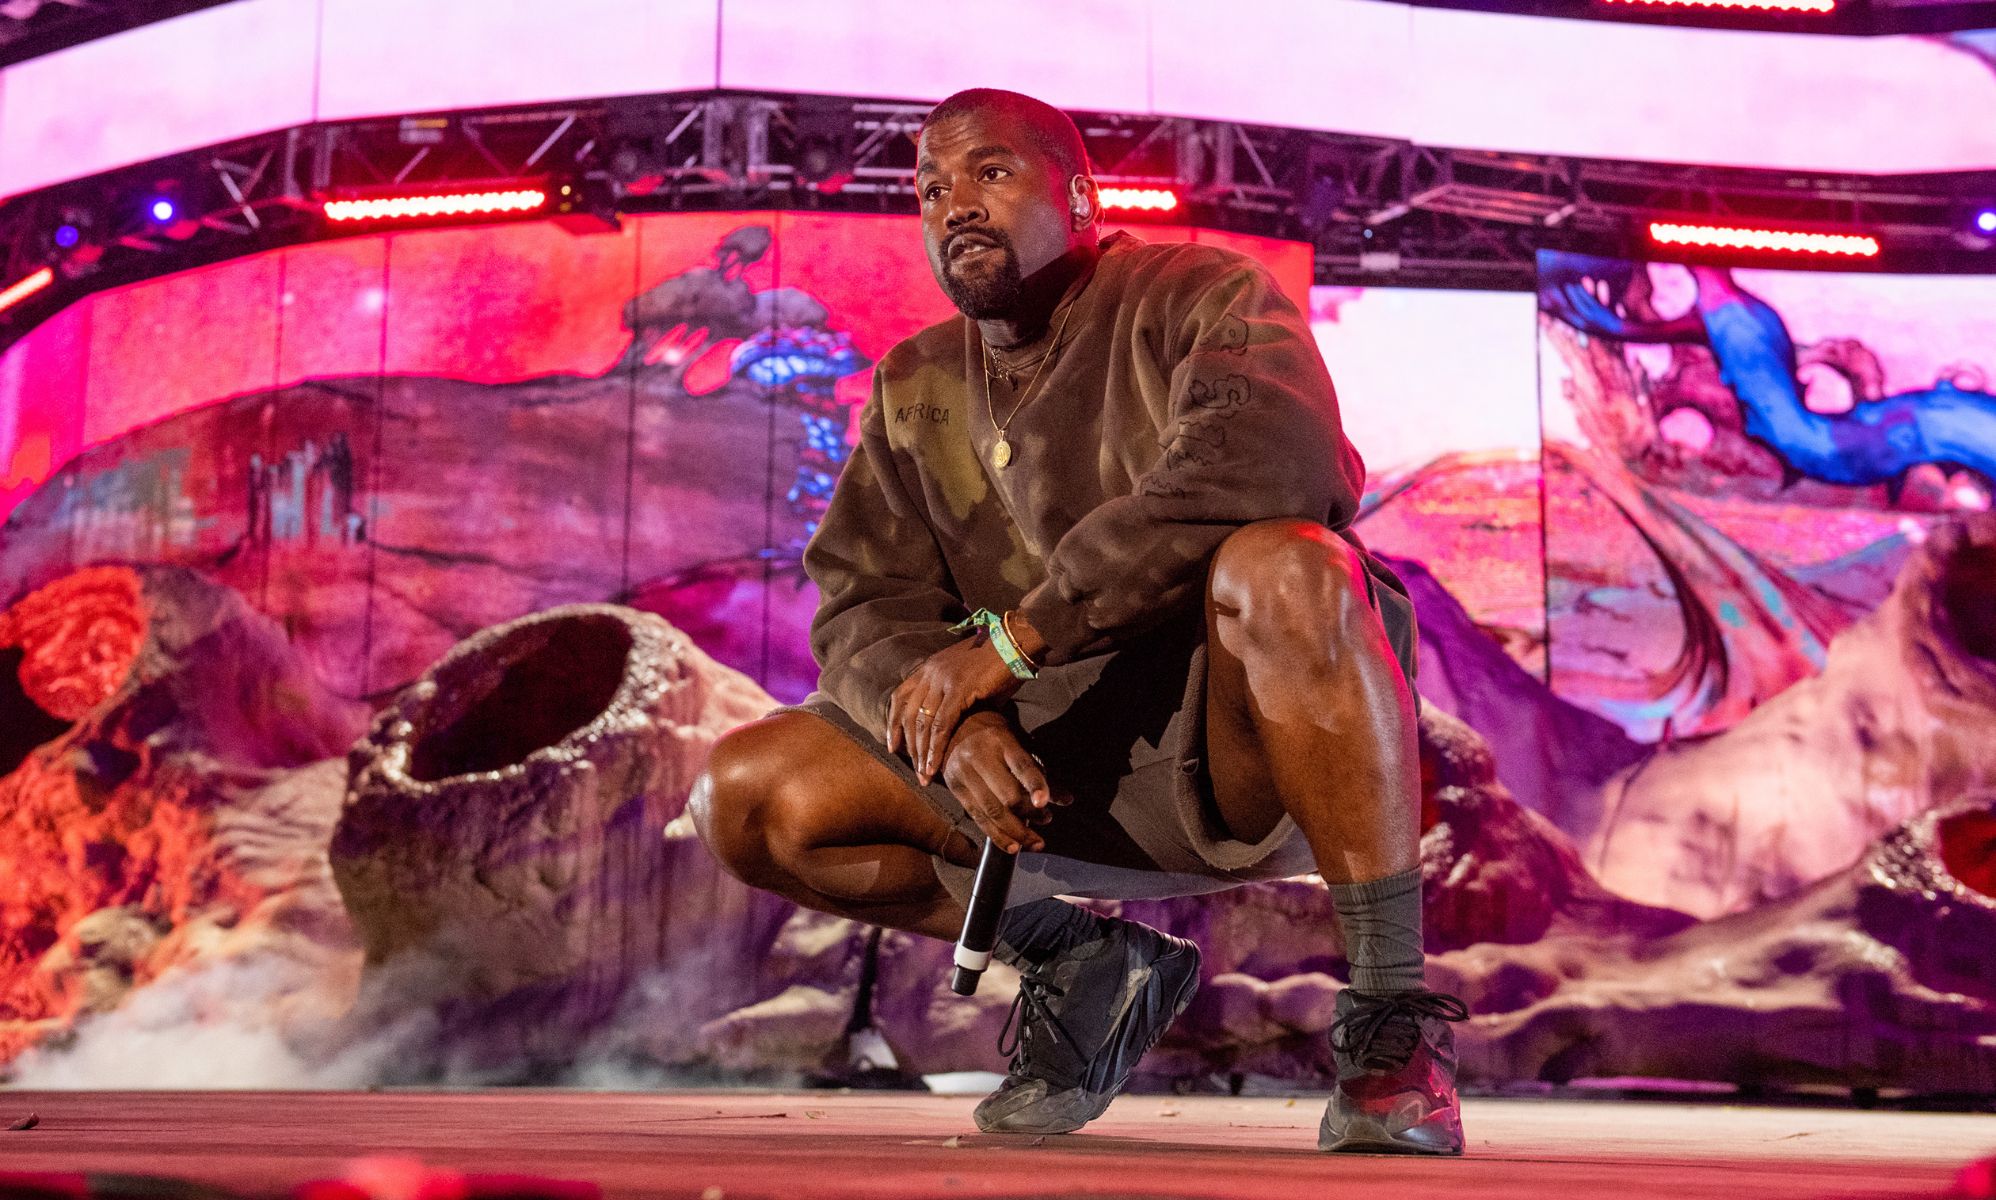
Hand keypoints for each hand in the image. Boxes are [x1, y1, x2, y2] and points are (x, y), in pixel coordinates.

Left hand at [887, 633, 1023, 782]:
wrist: (1016, 643)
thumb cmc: (999, 664)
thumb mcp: (969, 680)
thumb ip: (956, 700)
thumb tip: (958, 727)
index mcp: (930, 668)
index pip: (900, 698)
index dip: (894, 724)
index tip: (893, 746)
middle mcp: (931, 672)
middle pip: (909, 714)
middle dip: (909, 746)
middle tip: (914, 771)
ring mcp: (943, 679)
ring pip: (923, 723)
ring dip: (921, 753)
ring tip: (924, 775)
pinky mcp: (958, 689)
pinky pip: (941, 724)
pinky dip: (936, 748)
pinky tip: (935, 765)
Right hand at [938, 712, 1066, 853]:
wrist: (954, 728)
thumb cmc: (996, 736)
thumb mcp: (1020, 744)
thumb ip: (1042, 771)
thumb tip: (1067, 800)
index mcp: (1000, 740)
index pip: (1021, 765)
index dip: (1035, 785)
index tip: (1045, 803)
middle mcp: (979, 756)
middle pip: (1006, 794)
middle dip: (1030, 814)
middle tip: (1048, 819)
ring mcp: (963, 773)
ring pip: (992, 811)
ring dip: (1016, 832)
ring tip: (1036, 842)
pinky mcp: (954, 789)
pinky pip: (978, 818)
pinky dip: (997, 836)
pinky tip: (1014, 847)